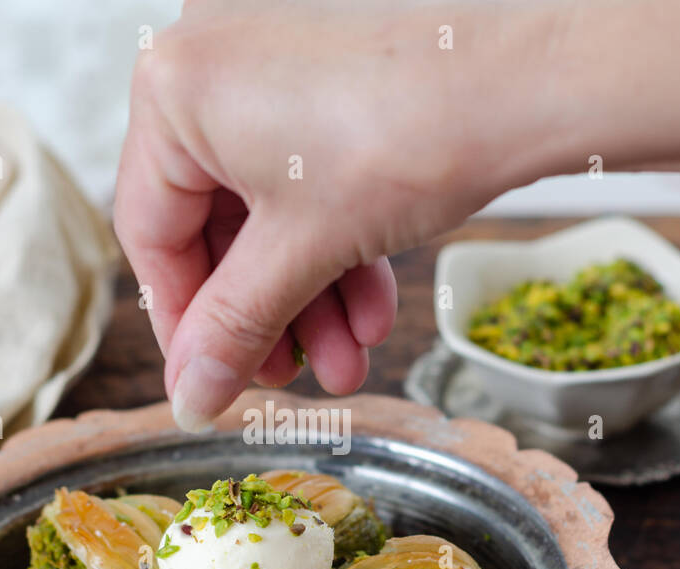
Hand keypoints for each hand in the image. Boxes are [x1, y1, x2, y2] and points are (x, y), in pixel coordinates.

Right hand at [114, 1, 550, 429]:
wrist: (527, 81)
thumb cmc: (409, 134)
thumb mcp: (301, 251)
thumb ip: (233, 328)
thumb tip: (191, 395)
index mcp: (171, 88)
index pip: (152, 235)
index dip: (184, 326)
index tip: (208, 380)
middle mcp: (209, 62)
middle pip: (215, 227)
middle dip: (266, 315)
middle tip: (289, 377)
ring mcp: (270, 64)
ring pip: (269, 211)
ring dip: (307, 295)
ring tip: (346, 358)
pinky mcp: (325, 76)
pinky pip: (307, 177)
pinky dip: (334, 246)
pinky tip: (370, 308)